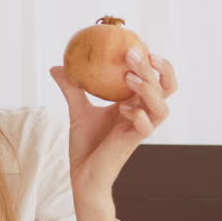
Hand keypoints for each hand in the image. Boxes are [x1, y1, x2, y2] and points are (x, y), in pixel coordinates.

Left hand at [49, 48, 176, 194]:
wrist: (82, 175)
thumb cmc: (86, 144)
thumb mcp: (78, 110)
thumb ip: (72, 87)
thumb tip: (57, 65)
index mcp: (135, 104)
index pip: (157, 80)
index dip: (156, 64)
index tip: (138, 45)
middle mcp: (142, 115)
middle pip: (165, 89)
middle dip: (155, 69)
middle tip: (133, 54)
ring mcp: (140, 129)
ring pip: (161, 107)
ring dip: (149, 90)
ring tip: (129, 78)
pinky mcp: (133, 143)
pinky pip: (146, 128)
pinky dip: (138, 116)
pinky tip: (123, 109)